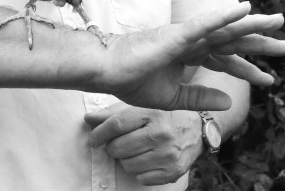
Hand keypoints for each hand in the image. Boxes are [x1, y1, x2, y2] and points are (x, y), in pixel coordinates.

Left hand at [85, 103, 201, 185]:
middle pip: (118, 148)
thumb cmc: (162, 115)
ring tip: (136, 150)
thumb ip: (112, 114)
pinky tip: (147, 159)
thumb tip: (87, 120)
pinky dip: (140, 171)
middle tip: (120, 143)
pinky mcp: (173, 171)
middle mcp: (161, 134)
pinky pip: (141, 178)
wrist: (197, 127)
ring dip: (126, 159)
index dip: (99, 133)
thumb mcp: (140, 108)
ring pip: (127, 165)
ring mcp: (168, 154)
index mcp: (152, 113)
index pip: (116, 125)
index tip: (93, 139)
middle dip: (113, 147)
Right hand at [95, 2, 284, 110]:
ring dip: (253, 25)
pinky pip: (206, 23)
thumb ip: (199, 97)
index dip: (248, 69)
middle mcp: (193, 41)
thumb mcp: (173, 97)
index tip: (269, 79)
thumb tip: (228, 102)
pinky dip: (226, 16)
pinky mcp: (178, 34)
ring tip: (278, 22)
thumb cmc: (132, 80)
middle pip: (233, 41)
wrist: (107, 72)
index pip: (226, 59)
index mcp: (190, 54)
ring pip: (226, 29)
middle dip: (260, 44)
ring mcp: (186, 35)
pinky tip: (245, 9)